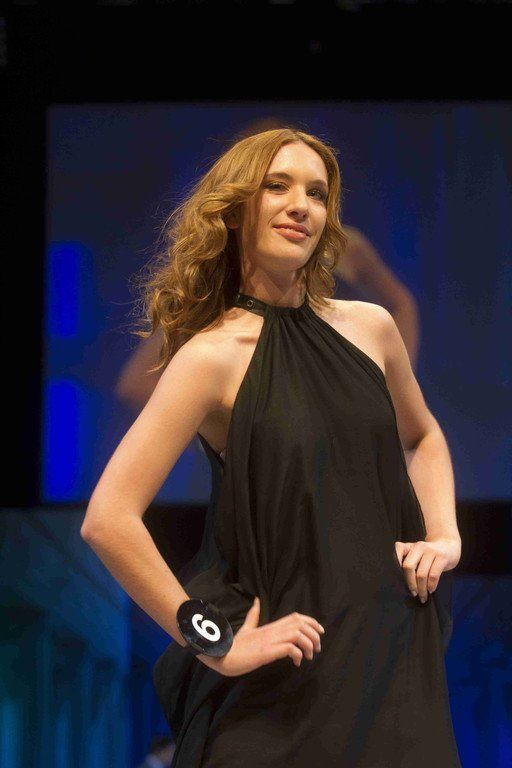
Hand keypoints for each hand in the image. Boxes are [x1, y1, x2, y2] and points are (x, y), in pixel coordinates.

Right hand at [201, 597, 324, 677]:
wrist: (221, 655)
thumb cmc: (234, 645)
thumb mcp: (246, 628)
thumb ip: (253, 615)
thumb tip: (256, 600)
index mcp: (270, 625)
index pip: (295, 617)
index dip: (311, 622)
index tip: (320, 631)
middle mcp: (272, 630)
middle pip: (300, 623)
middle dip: (314, 634)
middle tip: (318, 648)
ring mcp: (270, 640)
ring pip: (297, 634)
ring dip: (308, 644)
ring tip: (309, 656)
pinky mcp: (267, 652)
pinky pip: (289, 648)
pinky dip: (298, 654)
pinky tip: (297, 662)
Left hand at [395, 537, 460, 602]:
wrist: (449, 546)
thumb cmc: (430, 555)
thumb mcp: (417, 554)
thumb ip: (409, 563)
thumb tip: (401, 583)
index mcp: (410, 546)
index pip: (397, 551)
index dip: (394, 565)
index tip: (396, 580)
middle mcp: (419, 546)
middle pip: (408, 566)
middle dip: (410, 583)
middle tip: (413, 593)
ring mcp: (431, 550)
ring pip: (421, 574)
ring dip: (421, 589)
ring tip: (422, 596)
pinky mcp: (442, 557)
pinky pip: (433, 575)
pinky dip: (431, 586)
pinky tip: (431, 590)